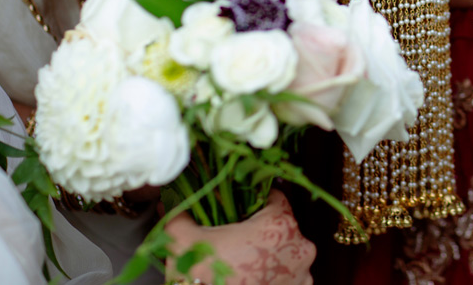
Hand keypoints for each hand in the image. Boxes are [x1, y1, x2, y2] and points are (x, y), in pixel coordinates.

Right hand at [165, 190, 315, 284]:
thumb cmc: (207, 280)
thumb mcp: (185, 243)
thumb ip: (179, 217)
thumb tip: (170, 204)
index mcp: (280, 223)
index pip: (274, 196)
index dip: (253, 201)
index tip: (239, 209)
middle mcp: (300, 246)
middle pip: (280, 226)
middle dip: (258, 231)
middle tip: (235, 242)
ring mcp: (303, 273)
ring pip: (285, 252)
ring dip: (267, 255)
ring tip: (241, 264)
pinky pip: (288, 275)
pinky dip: (272, 275)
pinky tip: (250, 279)